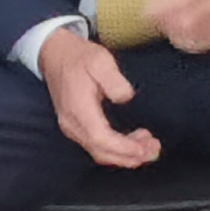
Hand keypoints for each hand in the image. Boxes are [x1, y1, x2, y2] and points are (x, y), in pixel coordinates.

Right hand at [41, 26, 159, 167]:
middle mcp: (72, 124)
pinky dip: (117, 150)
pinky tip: (133, 142)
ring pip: (100, 153)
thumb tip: (126, 98)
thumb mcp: (100, 60)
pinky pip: (97, 147)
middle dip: (131, 156)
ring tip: (148, 145)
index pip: (102, 139)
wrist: (55, 54)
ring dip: (126, 155)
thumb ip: (114, 81)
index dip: (126, 148)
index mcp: (79, 109)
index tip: (146, 147)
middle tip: (154, 149)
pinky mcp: (75, 127)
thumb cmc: (78, 57)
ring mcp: (72, 128)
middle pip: (102, 152)